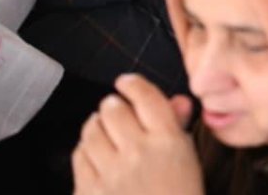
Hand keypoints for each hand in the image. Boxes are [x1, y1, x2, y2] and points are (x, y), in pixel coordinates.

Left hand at [71, 75, 199, 194]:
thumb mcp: (188, 161)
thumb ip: (179, 126)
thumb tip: (178, 99)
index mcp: (168, 141)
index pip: (145, 97)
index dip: (133, 84)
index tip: (126, 82)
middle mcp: (138, 151)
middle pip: (114, 109)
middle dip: (113, 106)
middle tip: (116, 110)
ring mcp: (110, 172)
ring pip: (92, 130)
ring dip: (97, 125)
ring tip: (104, 130)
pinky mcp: (88, 191)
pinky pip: (79, 155)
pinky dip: (85, 150)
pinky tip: (96, 155)